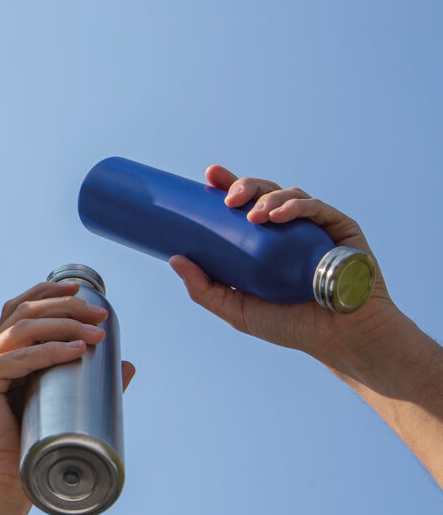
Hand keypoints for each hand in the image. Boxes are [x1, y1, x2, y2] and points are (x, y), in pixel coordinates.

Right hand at [0, 281, 134, 500]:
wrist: (0, 485)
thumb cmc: (29, 451)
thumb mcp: (63, 407)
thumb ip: (90, 384)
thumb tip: (127, 365)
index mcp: (1, 356)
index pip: (20, 309)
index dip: (48, 292)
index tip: (82, 290)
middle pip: (23, 311)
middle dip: (65, 306)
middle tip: (100, 315)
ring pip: (21, 328)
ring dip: (63, 324)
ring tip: (96, 332)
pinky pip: (17, 358)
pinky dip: (48, 351)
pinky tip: (74, 350)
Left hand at [169, 165, 399, 360]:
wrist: (339, 339)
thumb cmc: (289, 326)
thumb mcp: (237, 309)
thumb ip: (204, 288)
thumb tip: (173, 259)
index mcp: (263, 241)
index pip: (242, 205)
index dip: (227, 184)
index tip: (209, 175)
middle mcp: (288, 229)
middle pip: (263, 192)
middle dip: (244, 186)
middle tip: (228, 198)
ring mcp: (314, 227)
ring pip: (288, 195)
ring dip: (268, 197)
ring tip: (255, 213)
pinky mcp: (340, 228)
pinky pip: (318, 208)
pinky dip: (297, 206)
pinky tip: (280, 214)